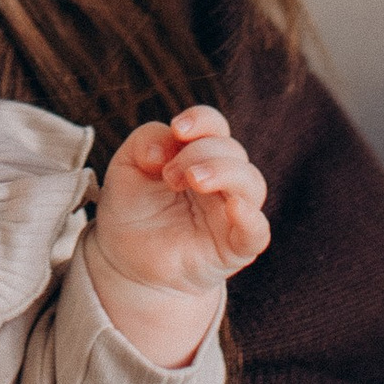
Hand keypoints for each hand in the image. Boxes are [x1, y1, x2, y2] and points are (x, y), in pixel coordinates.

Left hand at [86, 106, 269, 360]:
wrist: (127, 262)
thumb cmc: (132, 209)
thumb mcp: (126, 167)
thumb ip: (145, 142)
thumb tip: (169, 140)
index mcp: (198, 154)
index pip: (214, 126)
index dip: (202, 121)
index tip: (178, 129)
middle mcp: (222, 179)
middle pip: (232, 151)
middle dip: (200, 154)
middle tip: (170, 176)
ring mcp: (232, 213)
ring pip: (252, 183)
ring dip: (224, 173)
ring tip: (192, 180)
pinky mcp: (235, 247)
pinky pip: (257, 232)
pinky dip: (251, 218)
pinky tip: (235, 208)